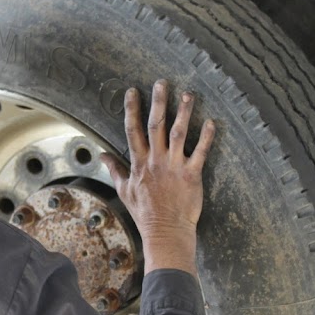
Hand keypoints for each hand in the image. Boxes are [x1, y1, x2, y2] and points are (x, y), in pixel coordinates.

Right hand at [101, 79, 214, 275]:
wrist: (165, 232)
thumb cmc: (146, 213)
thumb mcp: (125, 190)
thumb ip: (115, 170)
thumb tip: (102, 155)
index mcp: (139, 163)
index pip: (132, 131)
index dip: (132, 109)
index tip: (133, 92)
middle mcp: (156, 161)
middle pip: (156, 125)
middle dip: (158, 102)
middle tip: (162, 82)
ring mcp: (174, 167)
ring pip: (179, 133)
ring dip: (184, 112)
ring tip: (188, 94)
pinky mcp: (192, 176)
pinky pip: (201, 152)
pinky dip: (207, 137)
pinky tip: (212, 122)